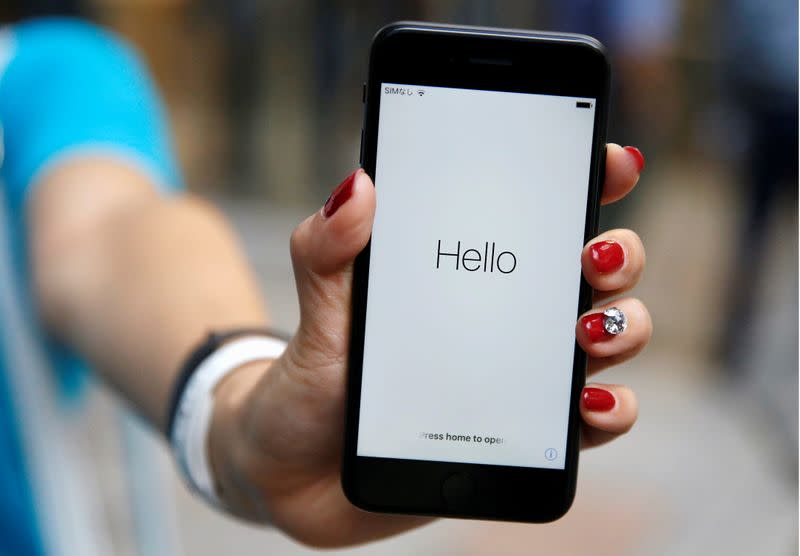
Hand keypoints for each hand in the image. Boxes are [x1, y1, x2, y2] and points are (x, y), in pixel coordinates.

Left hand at [208, 144, 650, 546]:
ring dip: (625, 327)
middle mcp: (508, 317)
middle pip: (596, 272)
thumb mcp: (317, 310)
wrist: (296, 471)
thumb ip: (328, 248)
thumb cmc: (313, 379)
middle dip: (619, 253)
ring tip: (590, 332)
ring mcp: (522, 376)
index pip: (540, 213)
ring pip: (609, 340)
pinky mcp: (524, 436)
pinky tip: (589, 406)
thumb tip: (358, 184)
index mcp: (467, 272)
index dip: (588, 179)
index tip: (611, 160)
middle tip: (596, 255)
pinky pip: (591, 424)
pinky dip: (610, 411)